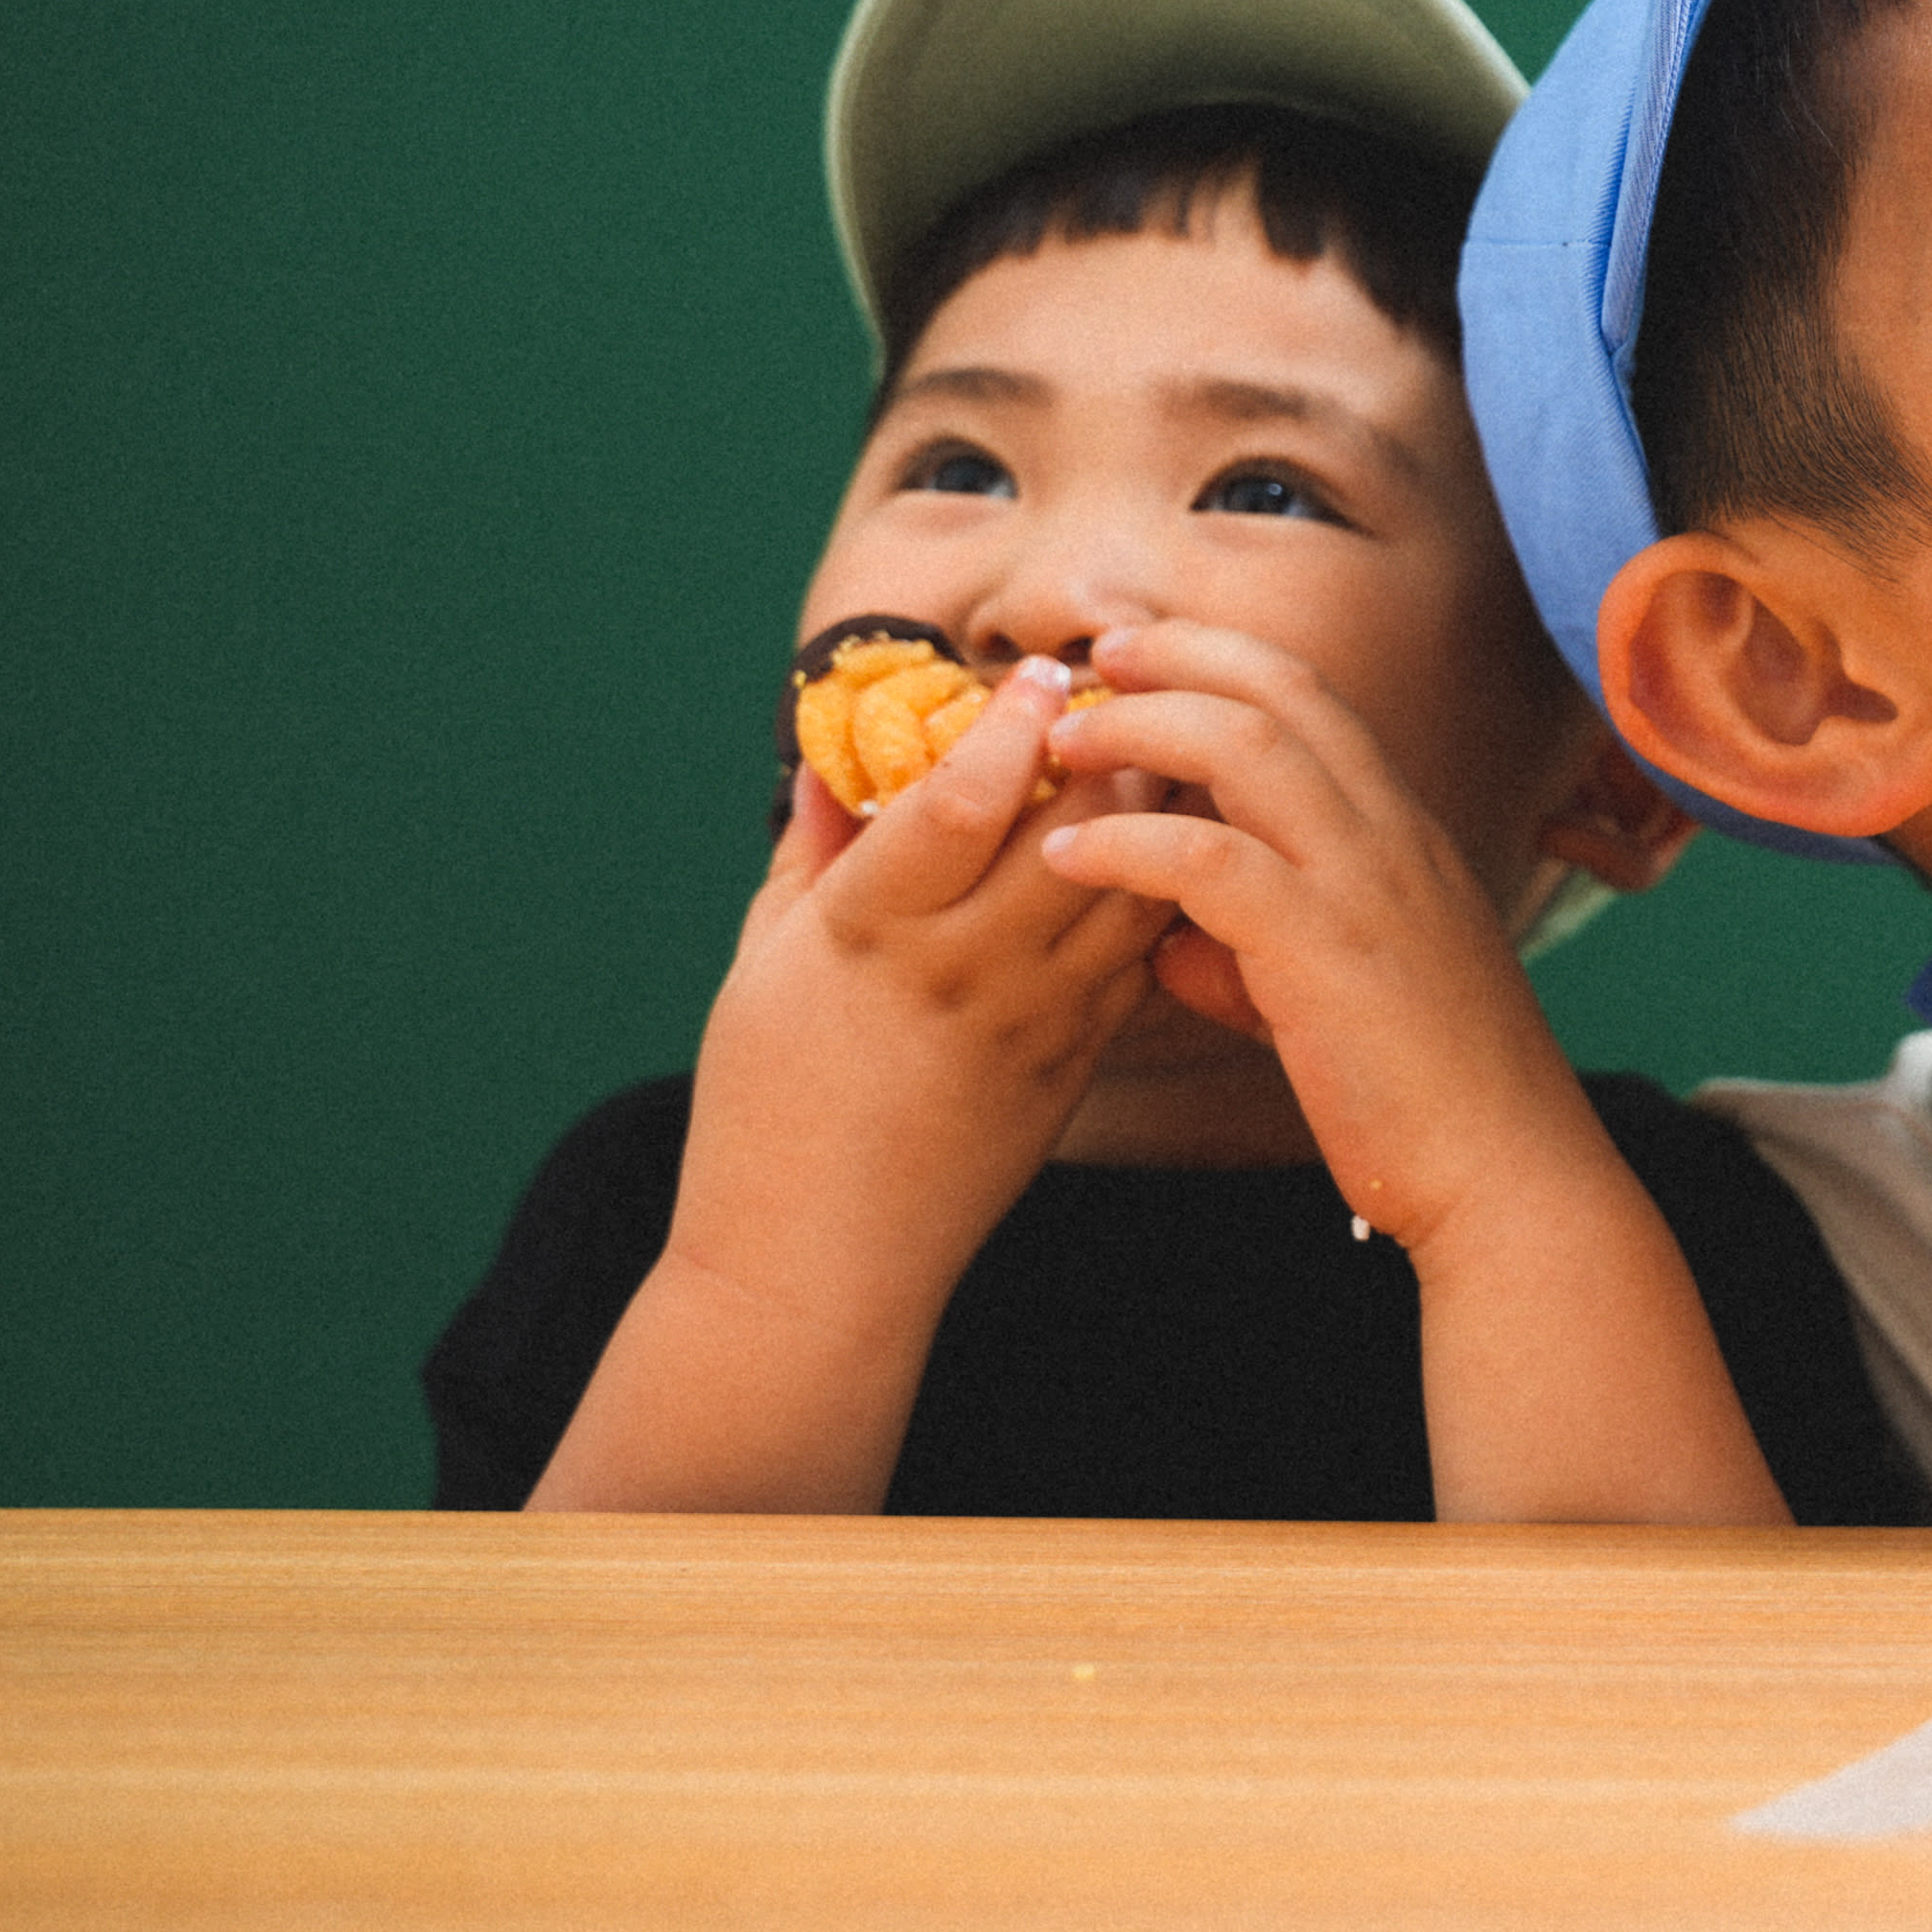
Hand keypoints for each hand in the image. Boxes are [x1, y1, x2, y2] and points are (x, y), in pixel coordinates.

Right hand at [689, 656, 1178, 1321]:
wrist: (821, 1262)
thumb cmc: (769, 1105)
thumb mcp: (762, 963)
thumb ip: (812, 850)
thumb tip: (837, 755)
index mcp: (871, 932)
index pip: (959, 801)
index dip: (1013, 725)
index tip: (1045, 669)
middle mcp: (962, 967)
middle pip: (1070, 829)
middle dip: (1110, 745)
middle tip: (1130, 685)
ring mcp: (1032, 1018)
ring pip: (1129, 884)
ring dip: (1155, 809)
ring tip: (1160, 751)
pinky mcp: (1076, 1060)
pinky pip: (1140, 955)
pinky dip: (1162, 890)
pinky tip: (1169, 845)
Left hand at [1038, 620, 1789, 1523]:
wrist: (1503, 1171)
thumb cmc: (1424, 1096)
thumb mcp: (1338, 996)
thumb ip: (1252, 952)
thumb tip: (1163, 942)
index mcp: (1404, 836)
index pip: (1315, 701)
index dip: (1223, 660)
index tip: (1144, 652)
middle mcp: (1393, 835)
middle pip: (1278, 690)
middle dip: (1176, 655)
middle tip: (1093, 654)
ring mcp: (1365, 883)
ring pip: (1243, 745)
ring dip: (1140, 728)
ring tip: (1063, 743)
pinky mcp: (1324, 948)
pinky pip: (1207, 858)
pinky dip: (1126, 843)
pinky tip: (1068, 856)